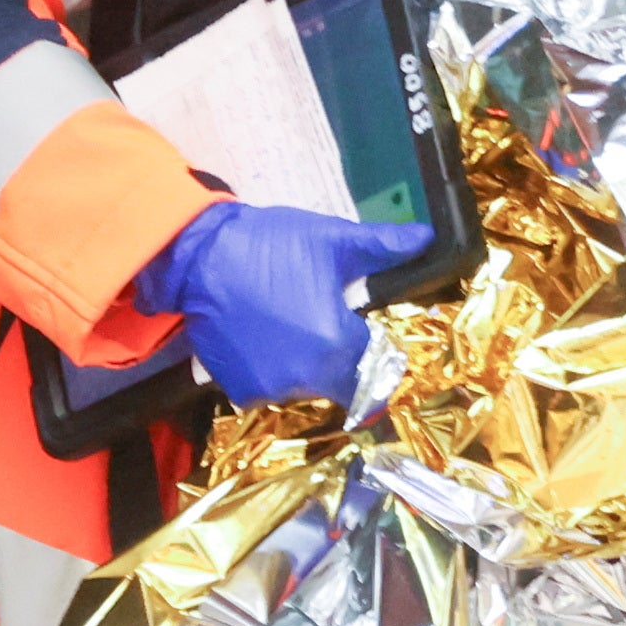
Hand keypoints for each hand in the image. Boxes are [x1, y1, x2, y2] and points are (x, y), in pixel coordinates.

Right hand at [136, 200, 421, 406]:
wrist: (197, 254)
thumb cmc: (268, 244)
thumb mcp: (333, 240)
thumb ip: (384, 246)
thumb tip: (427, 237)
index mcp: (338, 345)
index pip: (377, 370)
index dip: (376, 355)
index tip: (365, 337)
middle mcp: (306, 377)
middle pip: (343, 383)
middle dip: (343, 362)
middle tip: (323, 326)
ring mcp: (269, 386)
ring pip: (306, 387)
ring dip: (307, 367)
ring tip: (291, 327)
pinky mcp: (237, 387)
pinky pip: (269, 388)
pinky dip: (272, 371)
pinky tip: (265, 339)